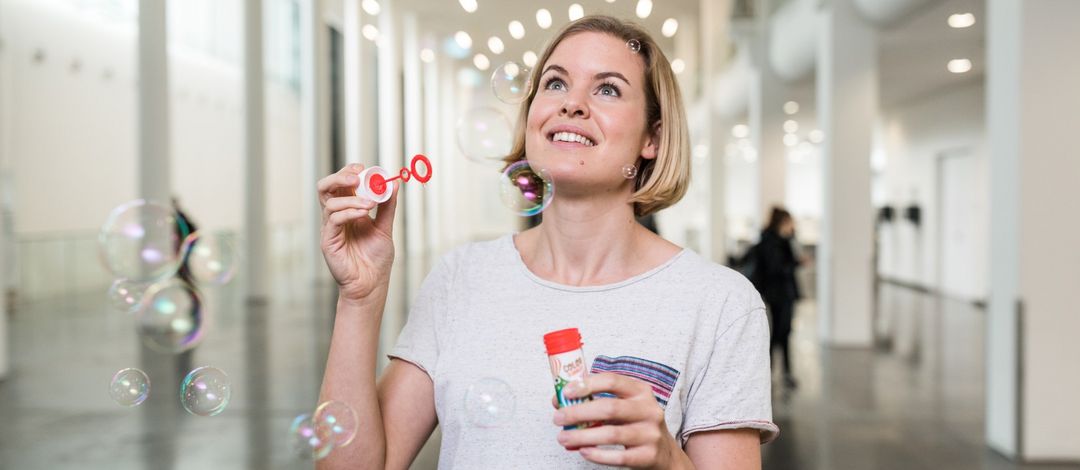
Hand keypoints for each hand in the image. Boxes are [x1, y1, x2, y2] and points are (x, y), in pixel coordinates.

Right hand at [317, 164, 397, 302]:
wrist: (371, 284)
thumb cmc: (376, 259)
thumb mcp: (385, 228)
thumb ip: (388, 206)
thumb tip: (394, 183)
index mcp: (348, 210)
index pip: (341, 184)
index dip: (348, 172)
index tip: (363, 167)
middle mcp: (336, 217)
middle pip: (326, 188)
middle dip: (340, 176)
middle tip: (357, 175)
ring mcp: (330, 229)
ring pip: (329, 202)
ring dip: (351, 198)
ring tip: (370, 204)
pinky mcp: (328, 241)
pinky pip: (333, 220)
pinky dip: (348, 212)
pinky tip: (363, 214)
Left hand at [552, 373, 687, 468]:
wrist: (664, 453)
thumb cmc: (636, 424)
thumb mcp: (623, 407)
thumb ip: (595, 401)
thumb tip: (559, 400)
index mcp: (640, 391)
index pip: (612, 381)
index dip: (587, 385)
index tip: (566, 392)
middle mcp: (648, 410)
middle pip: (610, 408)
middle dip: (579, 413)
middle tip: (558, 418)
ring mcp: (650, 433)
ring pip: (612, 433)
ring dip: (582, 436)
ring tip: (563, 438)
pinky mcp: (648, 455)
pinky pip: (619, 456)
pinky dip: (598, 455)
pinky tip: (583, 451)